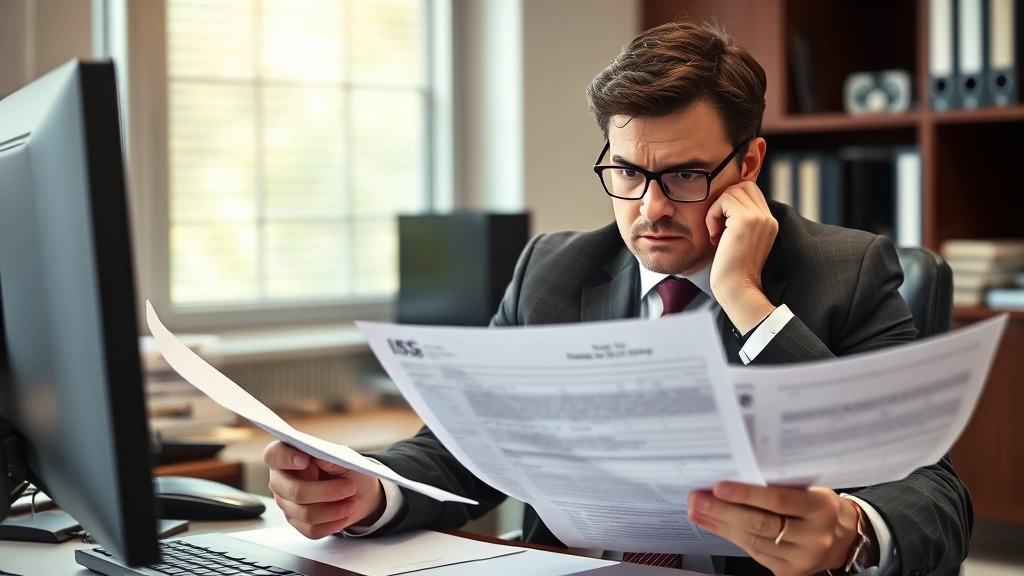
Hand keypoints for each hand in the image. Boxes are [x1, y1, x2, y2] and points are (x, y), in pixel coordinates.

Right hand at [263, 441, 385, 538]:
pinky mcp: (296, 522)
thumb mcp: (345, 458)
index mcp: (287, 455)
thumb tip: (320, 456)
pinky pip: (311, 529)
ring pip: (305, 513)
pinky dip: (332, 523)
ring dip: (333, 510)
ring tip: (352, 503)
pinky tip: (344, 515)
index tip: (305, 460)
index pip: (274, 455)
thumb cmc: (346, 469)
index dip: (286, 458)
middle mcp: (281, 480)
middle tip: (349, 487)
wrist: (358, 490)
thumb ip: (331, 457)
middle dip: (325, 491)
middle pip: (294, 491)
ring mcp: (286, 503)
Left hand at [688, 482, 876, 575]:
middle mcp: (814, 536)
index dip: (746, 494)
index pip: (778, 499)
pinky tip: (714, 526)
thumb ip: (778, 486)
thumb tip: (732, 476)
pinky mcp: (791, 573)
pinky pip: (755, 554)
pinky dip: (731, 538)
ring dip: (720, 526)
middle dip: (723, 511)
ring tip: (698, 512)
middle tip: (697, 499)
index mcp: (820, 507)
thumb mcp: (809, 489)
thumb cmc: (819, 505)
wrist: (844, 537)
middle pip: (760, 524)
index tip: (718, 487)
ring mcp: (803, 558)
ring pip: (753, 541)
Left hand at [705, 181, 778, 333]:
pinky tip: (714, 235)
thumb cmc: (732, 270)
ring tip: (716, 232)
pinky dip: (713, 214)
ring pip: (733, 190)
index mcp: (769, 222)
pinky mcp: (746, 220)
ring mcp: (759, 217)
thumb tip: (725, 204)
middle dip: (724, 201)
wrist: (737, 289)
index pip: (751, 192)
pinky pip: (723, 200)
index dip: (731, 202)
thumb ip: (740, 222)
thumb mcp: (740, 240)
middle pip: (744, 186)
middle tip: (718, 227)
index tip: (723, 226)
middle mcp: (768, 217)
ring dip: (717, 209)